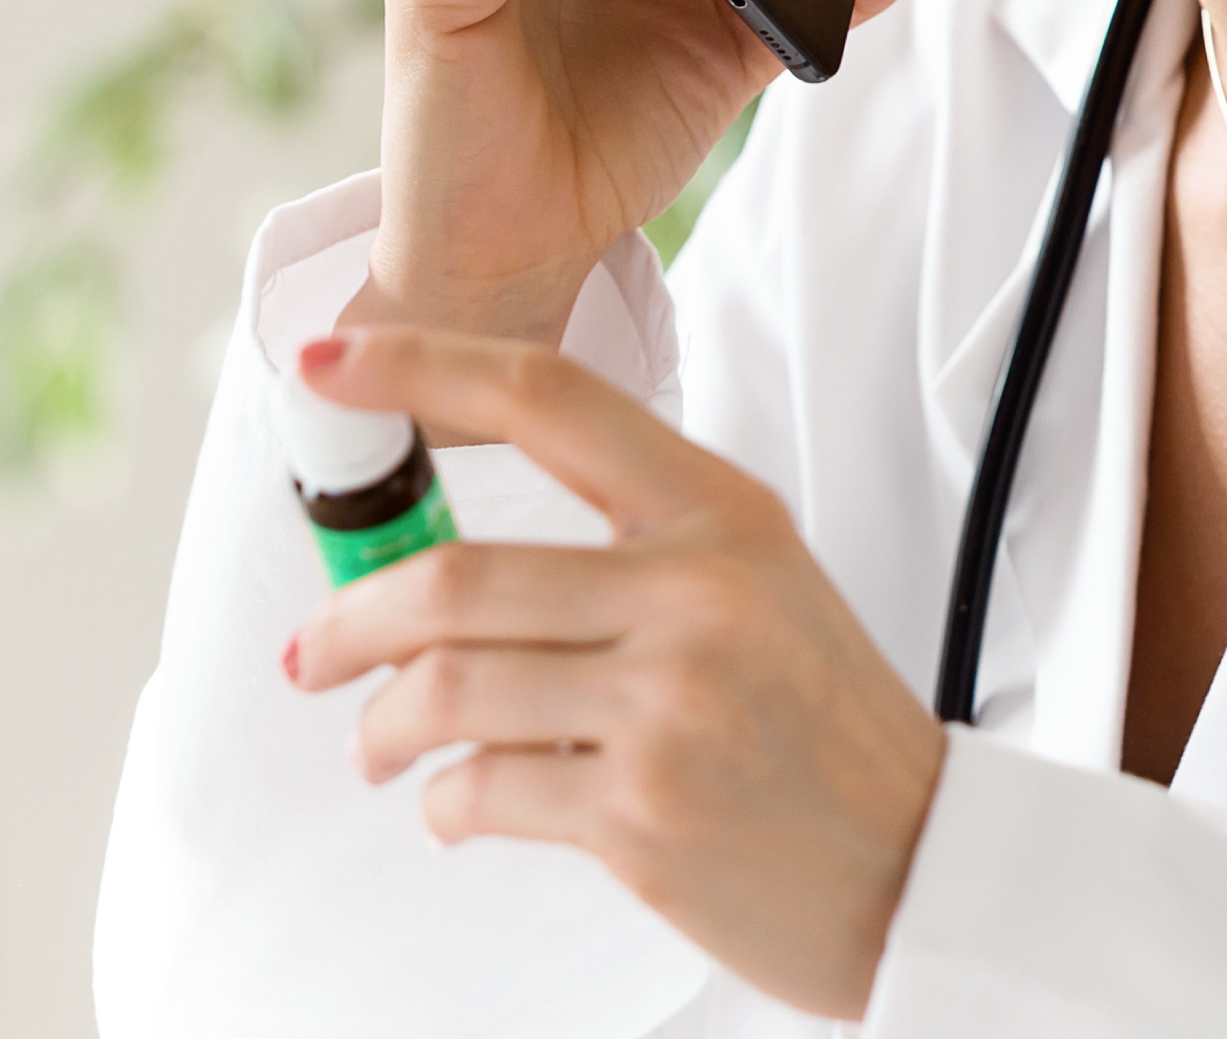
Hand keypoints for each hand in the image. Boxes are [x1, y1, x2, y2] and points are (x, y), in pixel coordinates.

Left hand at [283, 328, 946, 1019]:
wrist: (915, 861)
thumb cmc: (819, 723)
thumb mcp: (757, 585)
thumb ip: (629, 547)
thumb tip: (442, 557)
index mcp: (721, 513)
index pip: (549, 399)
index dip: (422, 368)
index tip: (329, 364)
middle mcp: (697, 593)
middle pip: (455, 577)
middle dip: (349, 619)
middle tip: (311, 651)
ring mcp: (669, 705)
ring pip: (445, 690)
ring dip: (380, 726)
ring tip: (378, 746)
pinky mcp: (640, 815)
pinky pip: (479, 791)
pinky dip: (442, 805)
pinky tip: (457, 808)